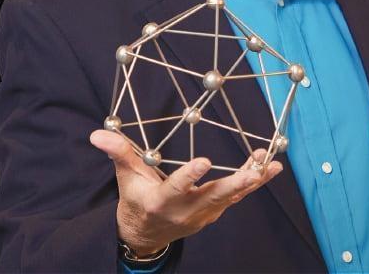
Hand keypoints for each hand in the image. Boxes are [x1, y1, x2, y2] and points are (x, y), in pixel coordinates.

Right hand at [88, 129, 282, 256]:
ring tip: (270, 164)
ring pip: (230, 197)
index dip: (190, 177)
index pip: (176, 188)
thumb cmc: (135, 198)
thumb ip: (118, 153)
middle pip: (213, 198)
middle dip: (235, 184)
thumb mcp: (125, 177)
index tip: (205, 162)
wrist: (146, 233)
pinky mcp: (213, 213)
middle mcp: (185, 211)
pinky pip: (235, 198)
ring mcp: (202, 215)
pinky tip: (268, 168)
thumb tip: (97, 134)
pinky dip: (252, 183)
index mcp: (161, 201)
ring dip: (251, 181)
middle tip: (253, 171)